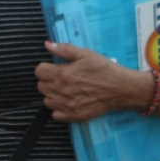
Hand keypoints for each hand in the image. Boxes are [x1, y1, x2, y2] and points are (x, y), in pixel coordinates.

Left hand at [35, 41, 153, 122]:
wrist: (121, 88)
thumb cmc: (103, 69)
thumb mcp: (85, 54)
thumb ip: (64, 49)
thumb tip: (47, 45)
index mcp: (62, 74)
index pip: (39, 71)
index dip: (46, 68)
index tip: (54, 68)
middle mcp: (61, 91)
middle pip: (41, 86)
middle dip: (48, 81)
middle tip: (61, 78)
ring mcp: (67, 105)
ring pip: (47, 101)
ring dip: (52, 95)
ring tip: (65, 90)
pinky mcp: (73, 116)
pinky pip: (55, 115)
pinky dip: (59, 109)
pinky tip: (68, 102)